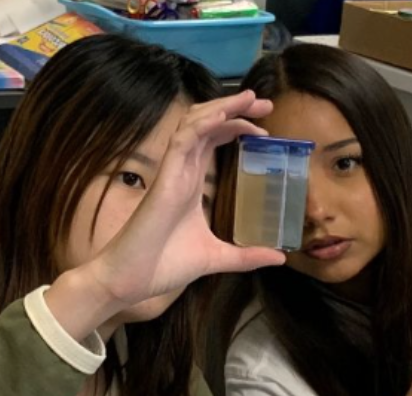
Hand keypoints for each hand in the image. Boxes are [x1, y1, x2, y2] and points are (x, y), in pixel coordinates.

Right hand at [51, 92, 286, 332]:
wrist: (132, 280)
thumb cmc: (165, 265)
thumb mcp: (217, 257)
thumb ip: (247, 255)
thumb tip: (279, 257)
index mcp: (191, 182)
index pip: (213, 140)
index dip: (236, 125)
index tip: (265, 126)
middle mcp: (181, 171)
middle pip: (207, 124)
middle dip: (235, 108)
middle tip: (265, 103)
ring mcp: (172, 172)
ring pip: (194, 124)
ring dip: (222, 107)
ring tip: (251, 100)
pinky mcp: (164, 180)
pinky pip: (182, 142)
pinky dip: (202, 124)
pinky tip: (224, 115)